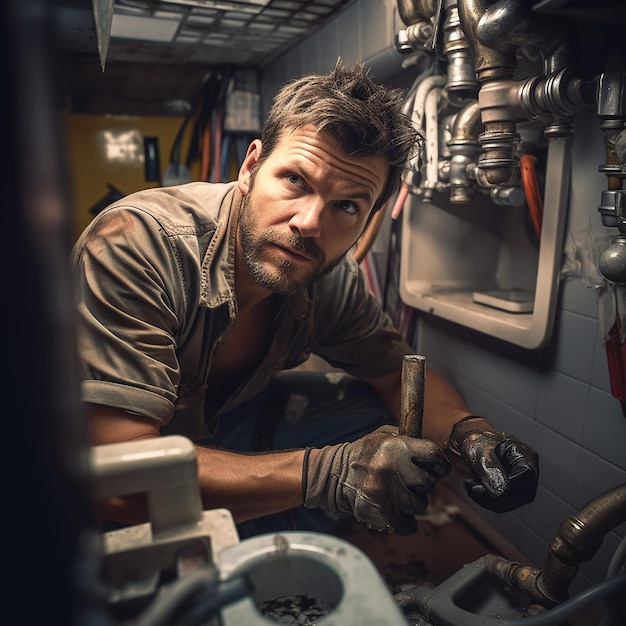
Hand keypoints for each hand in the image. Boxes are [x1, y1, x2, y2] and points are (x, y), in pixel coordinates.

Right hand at [302, 425, 450, 534]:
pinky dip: (406, 522)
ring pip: (419, 504)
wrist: (332, 475)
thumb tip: (428, 449)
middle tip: (408, 480)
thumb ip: (405, 437)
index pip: (434, 456)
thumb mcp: (380, 436)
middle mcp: (393, 469)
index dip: (438, 463)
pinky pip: (409, 525)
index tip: (436, 467)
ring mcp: (387, 494)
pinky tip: (399, 512)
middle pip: (428, 483)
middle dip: (422, 483)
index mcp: (396, 447)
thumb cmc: (360, 454)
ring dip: (412, 501)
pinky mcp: (381, 515)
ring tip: (397, 494)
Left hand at [445, 416, 538, 512]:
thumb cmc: (473, 439)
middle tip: (473, 486)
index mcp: (524, 455)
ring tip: (470, 486)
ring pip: (511, 504)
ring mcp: (517, 483)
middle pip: (522, 495)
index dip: (509, 484)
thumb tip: (501, 492)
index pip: (527, 475)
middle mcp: (524, 470)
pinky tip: (472, 489)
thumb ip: (489, 468)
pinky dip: (484, 501)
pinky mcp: (506, 493)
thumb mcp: (477, 449)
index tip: (487, 484)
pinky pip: (500, 506)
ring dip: (487, 500)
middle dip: (495, 495)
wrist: (462, 442)